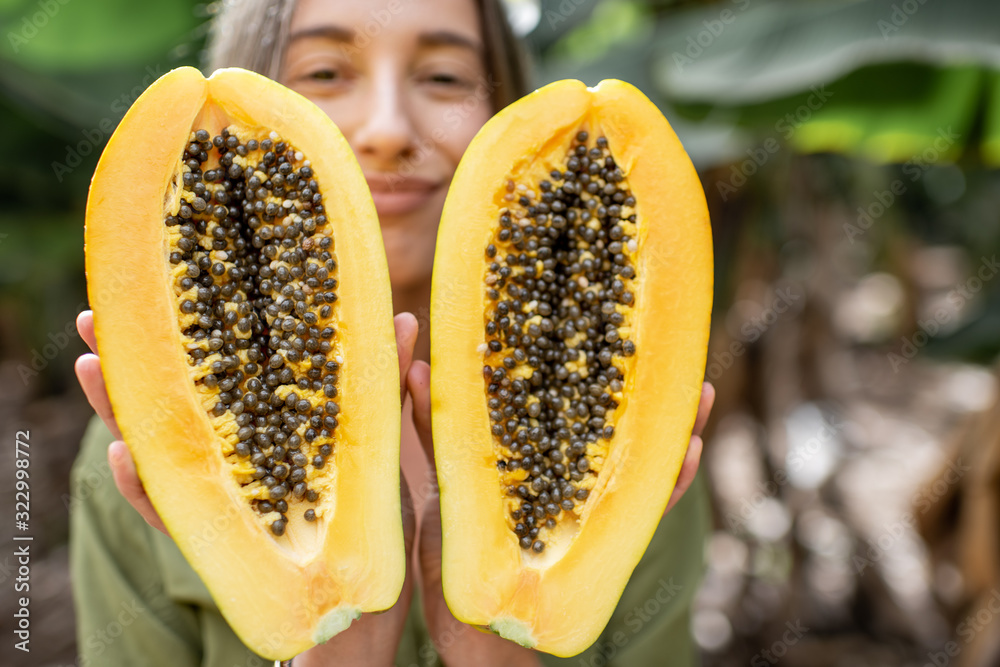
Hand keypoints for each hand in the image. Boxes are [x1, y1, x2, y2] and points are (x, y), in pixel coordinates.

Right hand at [75, 309, 421, 665]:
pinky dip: (144, 488)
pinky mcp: (218, 537)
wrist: (371, 588)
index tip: (163, 283)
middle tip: (94, 319)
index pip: (224, 365)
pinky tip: (124, 456)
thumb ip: (388, 382)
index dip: (193, 326)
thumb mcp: (390, 439)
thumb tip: (407, 317)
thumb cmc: (380, 510)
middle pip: (178, 397)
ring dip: (121, 411)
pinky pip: (171, 514)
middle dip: (135, 359)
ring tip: (92, 370)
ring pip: (160, 447)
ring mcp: (224, 493)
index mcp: (272, 420)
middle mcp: (239, 452)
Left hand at [405, 362, 713, 664]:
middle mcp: (573, 473)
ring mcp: (591, 504)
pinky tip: (687, 454)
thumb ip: (435, 425)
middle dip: (649, 389)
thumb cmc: (452, 538)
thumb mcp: (443, 475)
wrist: (463, 613)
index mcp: (539, 452)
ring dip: (674, 428)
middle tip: (675, 355)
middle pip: (620, 422)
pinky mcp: (602, 539)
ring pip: (643, 459)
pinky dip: (670, 483)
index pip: (574, 400)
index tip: (612, 323)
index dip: (596, 364)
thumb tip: (417, 367)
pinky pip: (646, 510)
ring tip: (699, 398)